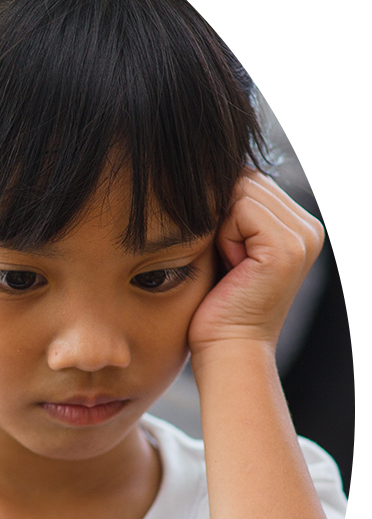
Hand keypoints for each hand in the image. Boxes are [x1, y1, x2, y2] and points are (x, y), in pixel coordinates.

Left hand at [187, 171, 323, 353]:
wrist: (227, 348)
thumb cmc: (217, 304)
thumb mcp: (227, 248)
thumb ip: (232, 211)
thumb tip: (210, 170)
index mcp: (298, 226)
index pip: (251, 181)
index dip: (222, 210)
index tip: (222, 252)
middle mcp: (308, 227)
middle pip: (247, 181)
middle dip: (222, 216)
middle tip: (226, 261)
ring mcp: (302, 236)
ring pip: (242, 192)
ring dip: (221, 227)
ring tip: (230, 265)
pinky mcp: (287, 246)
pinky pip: (240, 210)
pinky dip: (224, 236)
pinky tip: (232, 267)